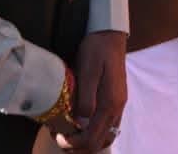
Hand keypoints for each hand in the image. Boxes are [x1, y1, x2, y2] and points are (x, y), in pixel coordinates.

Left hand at [55, 30, 127, 151]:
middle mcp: (117, 107)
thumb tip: (80, 123)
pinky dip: (94, 131)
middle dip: (80, 145)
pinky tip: (82, 123)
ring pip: (106, 135)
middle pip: (101, 141)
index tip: (59, 136)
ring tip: (70, 133)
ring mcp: (118, 104)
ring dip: (88, 139)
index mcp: (110, 103)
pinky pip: (107, 125)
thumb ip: (85, 99)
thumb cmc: (96, 50)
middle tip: (61, 137)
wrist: (109, 34)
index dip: (74, 143)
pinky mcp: (116, 99)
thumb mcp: (87, 72)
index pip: (93, 137)